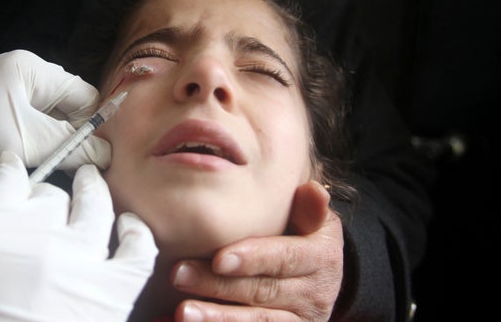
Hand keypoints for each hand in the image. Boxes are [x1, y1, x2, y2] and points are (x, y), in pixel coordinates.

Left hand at [0, 50, 110, 178]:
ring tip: (51, 161)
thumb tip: (108, 156)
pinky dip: (39, 140)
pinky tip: (34, 157)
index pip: (84, 94)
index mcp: (33, 69)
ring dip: (56, 139)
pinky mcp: (1, 108)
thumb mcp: (28, 142)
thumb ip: (73, 147)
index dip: (93, 124)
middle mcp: (25, 73)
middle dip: (74, 133)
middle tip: (76, 163)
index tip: (96, 155)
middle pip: (70, 105)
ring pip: (53, 117)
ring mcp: (11, 89)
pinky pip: (34, 122)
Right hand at [0, 151, 157, 321]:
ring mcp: (81, 260)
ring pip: (95, 202)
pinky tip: (127, 226)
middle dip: (45, 197)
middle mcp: (39, 236)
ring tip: (91, 182)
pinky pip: (137, 247)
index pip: (7, 178)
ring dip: (92, 189)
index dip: (10, 173)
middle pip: (50, 193)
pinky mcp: (113, 290)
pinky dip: (135, 232)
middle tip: (44, 207)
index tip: (12, 173)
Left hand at [171, 181, 342, 321]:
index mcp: (322, 259)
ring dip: (217, 318)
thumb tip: (313, 190)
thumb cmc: (305, 236)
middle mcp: (315, 296)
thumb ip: (309, 209)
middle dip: (217, 286)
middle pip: (262, 292)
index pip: (286, 258)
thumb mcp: (315, 221)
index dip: (253, 259)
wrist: (320, 279)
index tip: (218, 259)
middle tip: (178, 275)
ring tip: (182, 312)